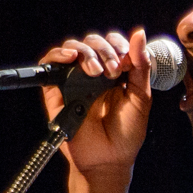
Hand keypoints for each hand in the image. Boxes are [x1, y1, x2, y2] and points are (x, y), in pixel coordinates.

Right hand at [43, 27, 154, 192]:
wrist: (108, 159)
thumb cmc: (126, 133)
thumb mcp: (141, 96)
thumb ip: (141, 65)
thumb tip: (139, 33)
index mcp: (116, 71)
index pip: (113, 43)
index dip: (119, 44)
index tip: (126, 61)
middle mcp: (94, 72)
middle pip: (93, 42)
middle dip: (104, 50)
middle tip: (113, 70)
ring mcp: (75, 80)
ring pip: (73, 48)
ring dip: (86, 52)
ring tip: (96, 71)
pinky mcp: (56, 90)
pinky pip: (50, 64)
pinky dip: (58, 54)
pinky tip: (71, 58)